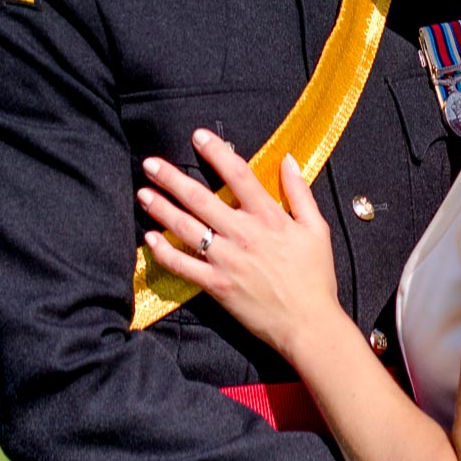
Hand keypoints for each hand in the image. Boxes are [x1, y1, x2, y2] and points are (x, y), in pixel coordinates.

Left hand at [138, 132, 341, 355]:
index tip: (198, 137)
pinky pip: (183, 266)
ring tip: (143, 193)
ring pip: (186, 228)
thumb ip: (299, 192)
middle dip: (172, 178)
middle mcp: (244, 234)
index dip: (216, 153)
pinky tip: (149, 239)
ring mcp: (227, 260)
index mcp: (269, 218)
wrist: (308, 324)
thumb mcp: (317, 229)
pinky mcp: (216, 286)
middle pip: (201, 198)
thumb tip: (288, 159)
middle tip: (150, 163)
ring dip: (161, 209)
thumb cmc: (316, 278)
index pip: (238, 175)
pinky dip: (164, 252)